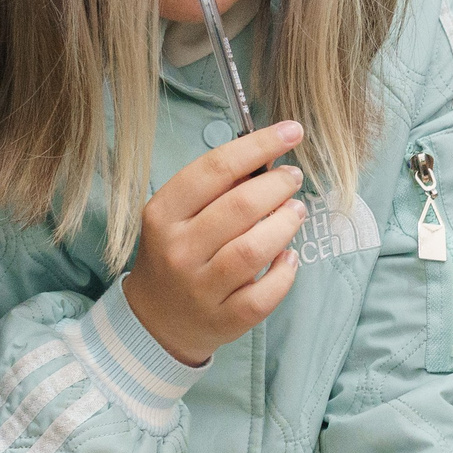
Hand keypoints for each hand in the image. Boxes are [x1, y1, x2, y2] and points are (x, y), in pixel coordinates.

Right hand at [120, 121, 307, 367]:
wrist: (155, 320)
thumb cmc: (176, 254)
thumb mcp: (178, 215)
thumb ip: (216, 188)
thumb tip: (267, 158)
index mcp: (164, 213)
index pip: (215, 168)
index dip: (259, 145)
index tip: (292, 132)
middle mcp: (178, 249)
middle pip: (240, 207)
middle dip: (278, 185)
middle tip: (293, 177)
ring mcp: (200, 287)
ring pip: (253, 250)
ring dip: (285, 224)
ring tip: (296, 211)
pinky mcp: (223, 320)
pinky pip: (264, 294)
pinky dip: (285, 273)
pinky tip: (288, 257)